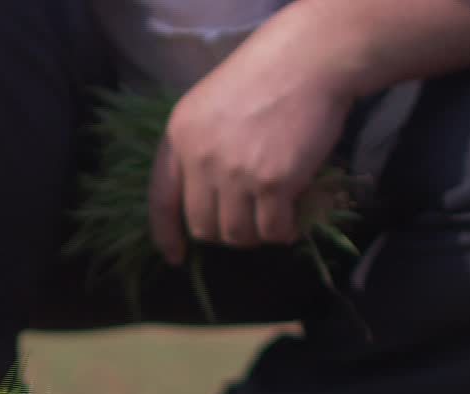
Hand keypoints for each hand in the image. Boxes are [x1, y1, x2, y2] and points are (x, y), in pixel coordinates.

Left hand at [149, 30, 353, 262]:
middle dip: (225, 232)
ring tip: (273, 216)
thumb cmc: (264, 77)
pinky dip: (283, 231)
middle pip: (202, 226)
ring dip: (256, 234)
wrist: (308, 60)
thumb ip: (200, 148)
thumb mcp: (210, 106)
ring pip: (236, 234)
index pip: (161, 200)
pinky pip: (271, 230)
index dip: (166, 235)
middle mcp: (200, 158)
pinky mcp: (272, 183)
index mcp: (178, 137)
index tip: (176, 256)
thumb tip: (207, 197)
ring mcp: (235, 173)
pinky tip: (292, 218)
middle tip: (248, 220)